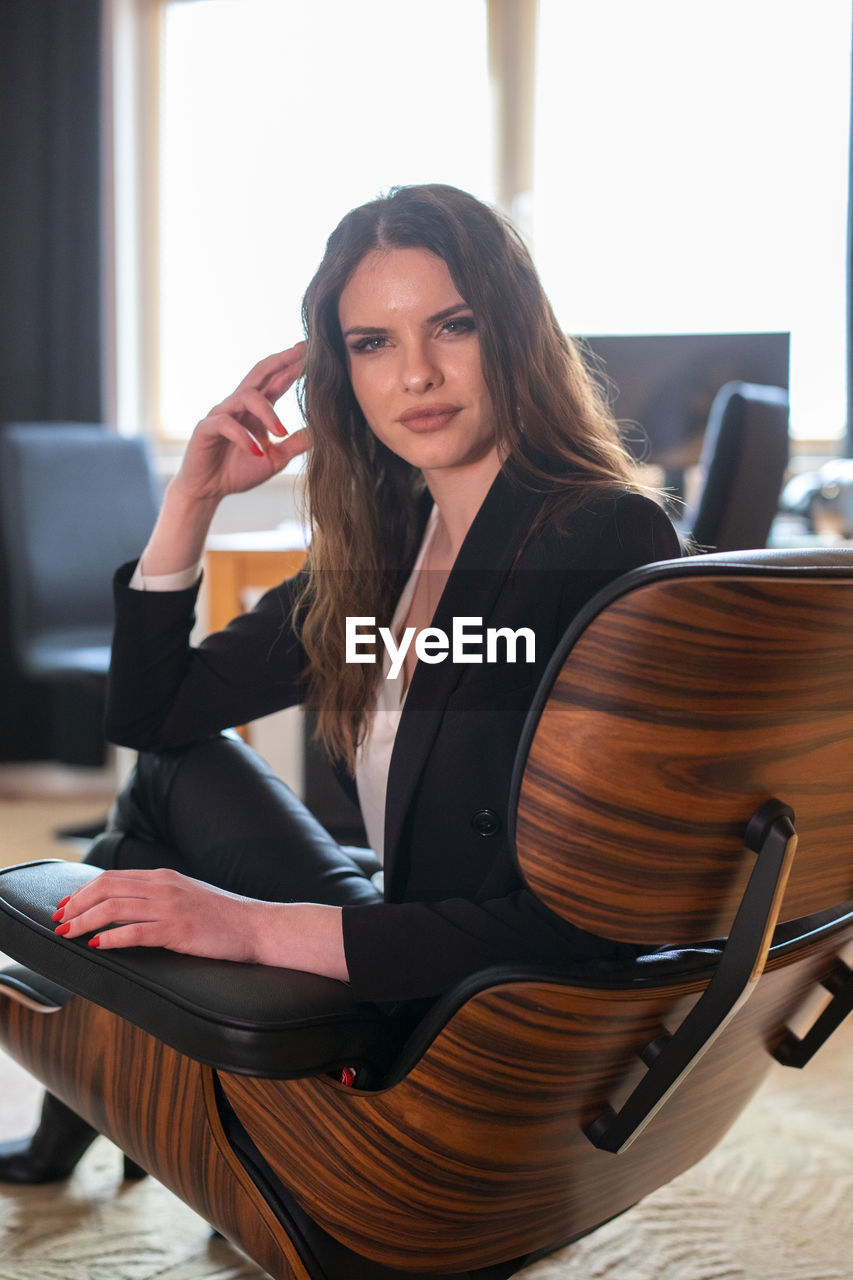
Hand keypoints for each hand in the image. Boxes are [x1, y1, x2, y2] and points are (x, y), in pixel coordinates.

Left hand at [52, 868, 348, 979]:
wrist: (259, 926)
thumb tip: (126, 906)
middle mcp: (164, 886)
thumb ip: (158, 896)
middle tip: (58, 920)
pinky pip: (135, 932)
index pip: (112, 877)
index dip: (82, 891)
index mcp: (164, 876)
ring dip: (84, 921)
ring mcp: (171, 907)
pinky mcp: (178, 930)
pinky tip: (97, 946)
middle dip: (76, 904)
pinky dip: (111, 938)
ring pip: (114, 908)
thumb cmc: (224, 917)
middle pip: (106, 888)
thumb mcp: (187, 896)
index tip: (65, 905)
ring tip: (67, 934)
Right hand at [174, 344, 309, 503]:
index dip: (292, 367)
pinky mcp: (206, 429)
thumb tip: (320, 433)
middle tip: (300, 353)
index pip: (276, 381)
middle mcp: (238, 405)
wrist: (209, 490)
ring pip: (245, 397)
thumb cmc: (239, 470)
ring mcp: (221, 414)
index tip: (311, 352)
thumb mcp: (275, 459)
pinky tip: (256, 451)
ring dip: (266, 412)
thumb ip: (294, 445)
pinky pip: (225, 424)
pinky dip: (243, 437)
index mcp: (256, 409)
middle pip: (259, 374)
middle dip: (280, 362)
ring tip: (281, 432)